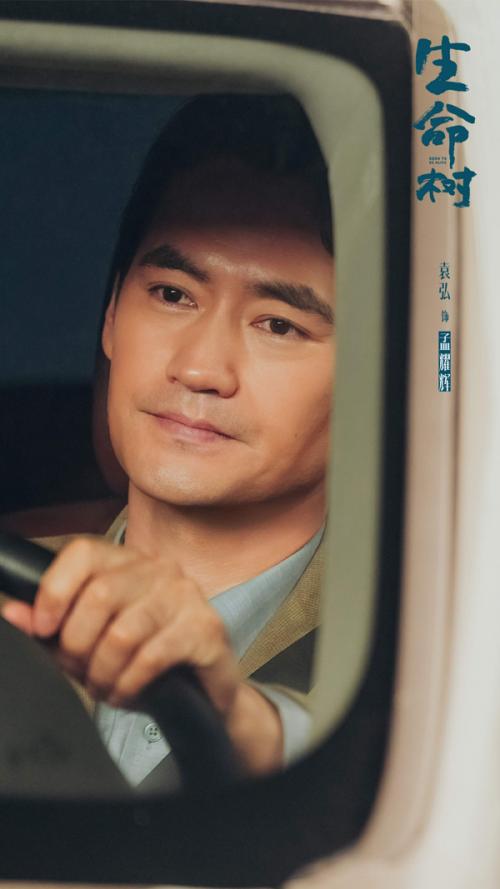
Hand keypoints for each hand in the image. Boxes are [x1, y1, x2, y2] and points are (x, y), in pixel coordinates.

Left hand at [1, 536, 282, 772]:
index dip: (54, 590)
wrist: (203, 695)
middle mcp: (160, 570)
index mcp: (129, 562)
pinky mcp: (205, 628)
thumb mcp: (91, 644)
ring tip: (105, 687)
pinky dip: (129, 684)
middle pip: (99, 595)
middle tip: (80, 671)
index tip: (44, 628)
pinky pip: (151, 657)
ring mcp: (186, 596)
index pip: (83, 553)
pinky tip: (128, 692)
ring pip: (122, 633)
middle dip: (77, 646)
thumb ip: (51, 628)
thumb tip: (12, 612)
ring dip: (103, 673)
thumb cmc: (145, 663)